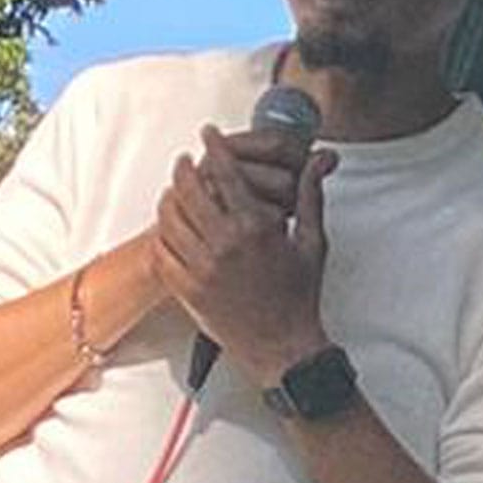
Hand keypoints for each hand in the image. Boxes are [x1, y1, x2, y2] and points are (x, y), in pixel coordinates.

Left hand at [153, 124, 335, 384]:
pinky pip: (161, 253)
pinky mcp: (187, 290)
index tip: (209, 134)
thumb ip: (311, 196)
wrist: (284, 347)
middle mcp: (224, 244)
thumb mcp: (313, 242)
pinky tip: (166, 229)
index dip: (214, 148)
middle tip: (186, 161)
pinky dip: (160, 236)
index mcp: (255, 228)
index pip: (226, 173)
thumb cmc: (300, 297)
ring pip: (169, 220)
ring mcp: (201, 268)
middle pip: (188, 190)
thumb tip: (321, 160)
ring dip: (168, 199)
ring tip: (173, 192)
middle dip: (184, 169)